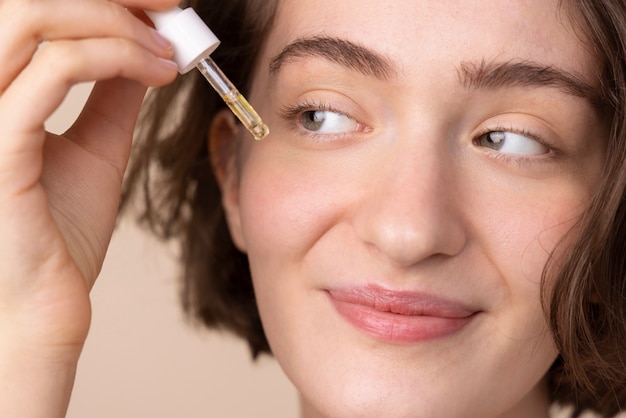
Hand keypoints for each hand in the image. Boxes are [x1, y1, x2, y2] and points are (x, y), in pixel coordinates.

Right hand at [0, 0, 178, 415]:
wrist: (44, 302)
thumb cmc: (59, 233)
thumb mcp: (92, 147)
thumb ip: (110, 94)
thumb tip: (144, 44)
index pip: (26, 8)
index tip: (157, 0)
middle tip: (169, 7)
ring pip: (29, 17)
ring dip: (112, 20)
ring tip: (166, 51)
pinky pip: (52, 71)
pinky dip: (114, 57)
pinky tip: (157, 74)